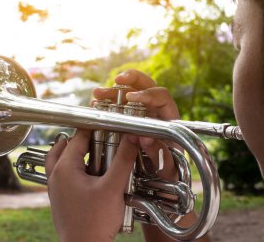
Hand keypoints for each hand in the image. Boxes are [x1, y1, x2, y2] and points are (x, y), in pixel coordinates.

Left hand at [45, 130, 138, 241]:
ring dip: (79, 154)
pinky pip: (64, 174)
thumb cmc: (95, 222)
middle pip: (67, 146)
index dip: (94, 128)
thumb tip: (133, 137)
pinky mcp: (60, 197)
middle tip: (103, 139)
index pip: (78, 137)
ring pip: (62, 159)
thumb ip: (123, 159)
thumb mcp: (113, 187)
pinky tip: (93, 174)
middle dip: (85, 140)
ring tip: (98, 154)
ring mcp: (55, 187)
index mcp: (64, 168)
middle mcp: (55, 175)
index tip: (109, 125)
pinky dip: (76, 168)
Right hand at [94, 69, 210, 241]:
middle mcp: (154, 112)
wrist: (158, 184)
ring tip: (97, 94)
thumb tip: (145, 137)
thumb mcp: (165, 167)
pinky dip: (106, 102)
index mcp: (169, 118)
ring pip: (128, 93)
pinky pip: (117, 105)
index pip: (161, 96)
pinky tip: (95, 102)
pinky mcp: (126, 119)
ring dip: (112, 90)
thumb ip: (159, 153)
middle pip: (146, 85)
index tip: (133, 99)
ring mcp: (140, 114)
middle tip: (117, 80)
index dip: (148, 94)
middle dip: (132, 79)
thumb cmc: (166, 175)